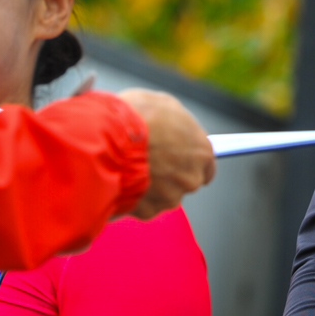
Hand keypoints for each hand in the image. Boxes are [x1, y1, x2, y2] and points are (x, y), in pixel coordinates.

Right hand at [116, 88, 215, 217]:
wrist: (107, 141)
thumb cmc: (136, 117)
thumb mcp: (163, 105)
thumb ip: (176, 123)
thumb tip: (174, 127)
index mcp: (201, 152)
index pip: (207, 166)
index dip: (190, 161)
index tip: (180, 159)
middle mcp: (191, 178)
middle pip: (185, 181)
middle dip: (169, 173)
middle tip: (148, 159)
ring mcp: (170, 197)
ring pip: (163, 195)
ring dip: (151, 185)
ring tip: (129, 167)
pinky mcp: (148, 210)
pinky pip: (143, 205)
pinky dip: (134, 196)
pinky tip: (121, 179)